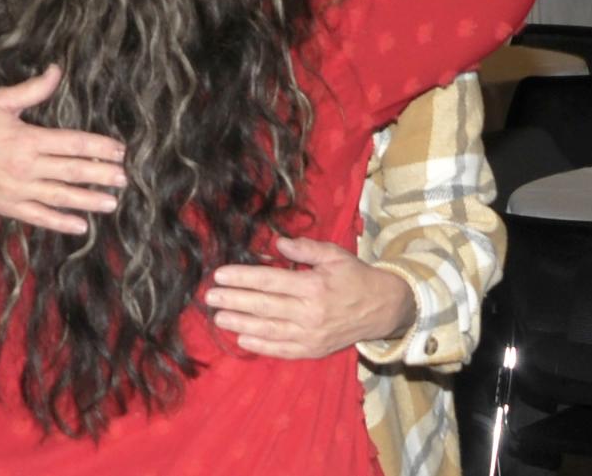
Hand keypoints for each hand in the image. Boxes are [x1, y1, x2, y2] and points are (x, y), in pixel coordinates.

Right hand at [0, 64, 125, 234]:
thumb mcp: (1, 101)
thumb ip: (34, 89)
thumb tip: (57, 70)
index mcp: (27, 138)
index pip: (73, 143)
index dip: (99, 147)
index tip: (119, 150)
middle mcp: (26, 166)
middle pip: (72, 171)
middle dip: (101, 175)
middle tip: (124, 178)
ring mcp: (18, 190)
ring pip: (61, 197)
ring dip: (89, 200)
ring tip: (112, 203)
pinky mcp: (9, 206)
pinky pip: (39, 217)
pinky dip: (61, 223)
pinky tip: (81, 226)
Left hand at [205, 237, 415, 359]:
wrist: (383, 308)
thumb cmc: (355, 277)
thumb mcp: (334, 255)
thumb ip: (305, 248)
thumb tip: (278, 242)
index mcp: (313, 285)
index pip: (269, 281)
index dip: (242, 278)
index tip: (220, 275)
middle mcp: (310, 312)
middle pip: (263, 306)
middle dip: (233, 301)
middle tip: (209, 297)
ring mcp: (311, 334)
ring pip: (269, 330)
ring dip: (240, 324)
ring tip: (218, 318)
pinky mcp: (314, 349)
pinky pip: (283, 350)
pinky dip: (261, 346)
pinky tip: (242, 339)